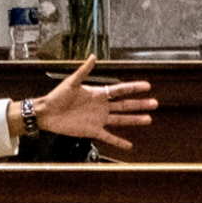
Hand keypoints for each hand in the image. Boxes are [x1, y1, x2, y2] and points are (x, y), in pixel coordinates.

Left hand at [33, 55, 156, 149]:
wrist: (46, 113)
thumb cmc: (56, 96)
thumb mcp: (71, 82)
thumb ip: (84, 70)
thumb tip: (93, 57)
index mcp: (96, 94)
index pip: (119, 90)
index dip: (133, 88)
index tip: (147, 86)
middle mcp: (100, 106)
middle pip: (124, 105)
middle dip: (139, 104)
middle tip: (155, 103)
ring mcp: (98, 119)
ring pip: (120, 119)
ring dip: (134, 120)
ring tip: (148, 119)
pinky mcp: (92, 130)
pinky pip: (109, 137)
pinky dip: (119, 142)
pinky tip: (129, 145)